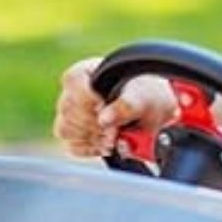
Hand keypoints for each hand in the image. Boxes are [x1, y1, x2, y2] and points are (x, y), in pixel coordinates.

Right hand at [53, 57, 176, 156]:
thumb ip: (127, 105)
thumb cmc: (148, 96)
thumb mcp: (145, 96)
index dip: (89, 99)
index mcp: (87, 72)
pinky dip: (92, 149)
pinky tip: (108, 145)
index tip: (105, 105)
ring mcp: (70, 115)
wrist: (154, 113)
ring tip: (115, 137)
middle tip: (117, 129)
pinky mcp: (73, 136)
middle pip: (69, 110)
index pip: (74, 82)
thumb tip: (104, 119)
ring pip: (67, 130)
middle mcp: (73, 92)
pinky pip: (72, 146)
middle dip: (95, 124)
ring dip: (94, 137)